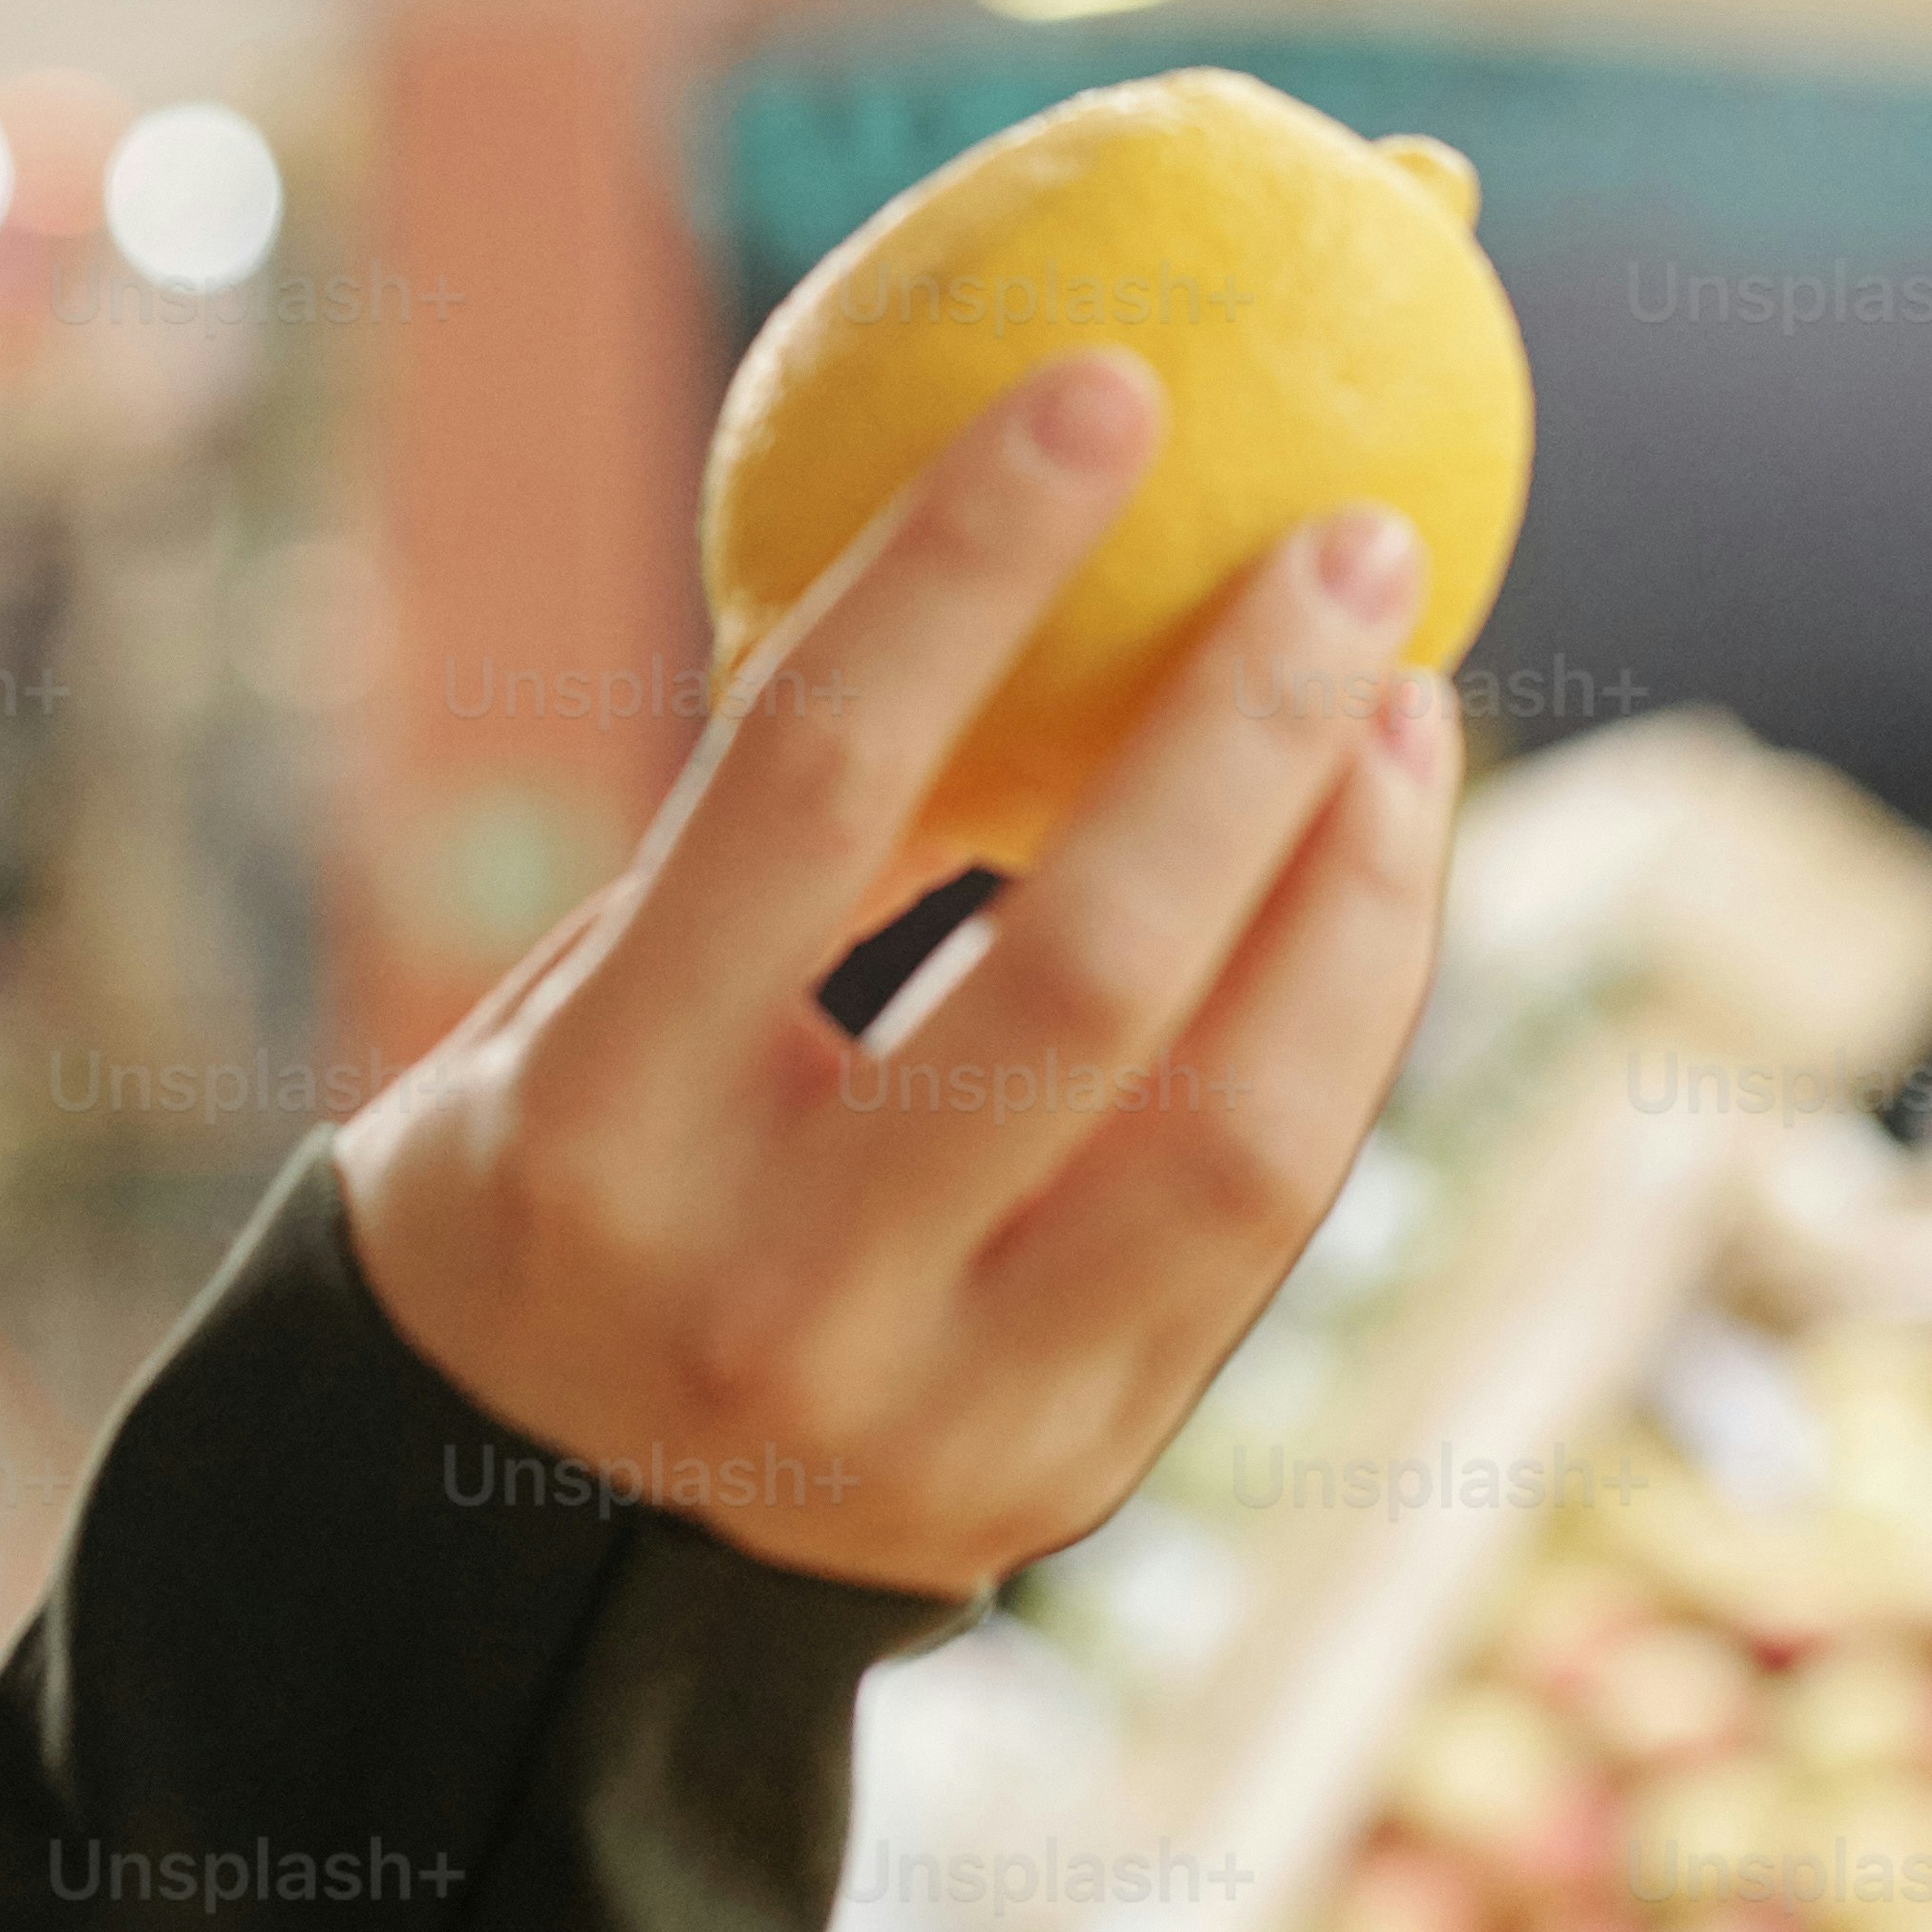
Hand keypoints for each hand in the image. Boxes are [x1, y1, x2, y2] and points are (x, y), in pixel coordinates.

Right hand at [323, 348, 1461, 1601]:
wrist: (529, 1542)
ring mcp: (942, 1410)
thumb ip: (754, 832)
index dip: (967, 564)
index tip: (1104, 389)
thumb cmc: (555, 1170)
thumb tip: (980, 525)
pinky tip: (1371, 863)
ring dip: (1354, 882)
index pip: (809, 783)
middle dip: (1245, 722)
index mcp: (597, 1122)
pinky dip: (1347, 1017)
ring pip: (1237, 1124)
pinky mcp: (1070, 1470)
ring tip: (1402, 697)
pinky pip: (1267, 1217)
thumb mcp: (568, 1002)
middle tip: (1348, 537)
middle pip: (1084, 963)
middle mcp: (771, 1285)